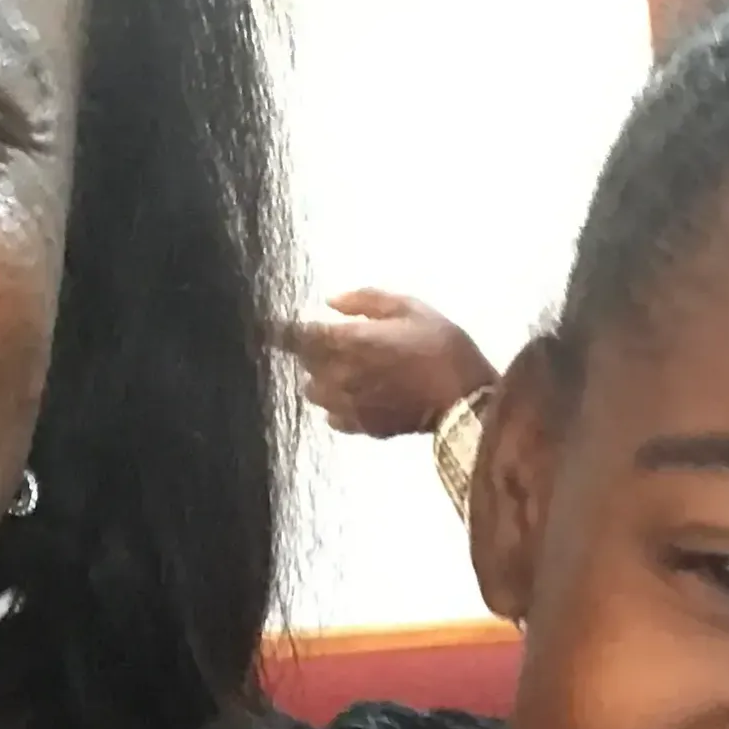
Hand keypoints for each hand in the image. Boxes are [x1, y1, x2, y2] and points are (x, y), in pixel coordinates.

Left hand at [283, 291, 498, 438]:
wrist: (466, 400)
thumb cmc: (440, 346)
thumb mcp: (410, 308)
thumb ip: (366, 300)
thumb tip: (330, 303)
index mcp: (347, 342)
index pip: (293, 336)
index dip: (272, 330)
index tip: (262, 324)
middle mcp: (337, 375)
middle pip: (301, 363)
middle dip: (309, 349)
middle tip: (334, 339)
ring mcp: (346, 405)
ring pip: (312, 391)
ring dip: (321, 377)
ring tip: (347, 368)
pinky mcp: (359, 427)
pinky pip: (331, 416)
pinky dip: (337, 403)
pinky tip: (358, 394)